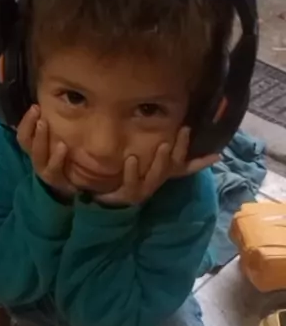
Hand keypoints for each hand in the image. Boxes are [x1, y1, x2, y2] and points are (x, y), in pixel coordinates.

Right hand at [17, 106, 75, 198]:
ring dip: (39, 138)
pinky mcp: (55, 180)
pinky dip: (57, 157)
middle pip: (25, 142)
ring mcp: (44, 171)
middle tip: (36, 109)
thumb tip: (52, 108)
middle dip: (29, 124)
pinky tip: (63, 146)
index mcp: (33, 149)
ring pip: (37, 155)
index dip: (26, 121)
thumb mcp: (58, 144)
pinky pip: (54, 169)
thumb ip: (52, 130)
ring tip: (44, 123)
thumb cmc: (65, 160)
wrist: (76, 185)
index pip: (23, 134)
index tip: (34, 106)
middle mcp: (35, 159)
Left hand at [95, 127, 219, 206]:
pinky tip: (131, 158)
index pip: (186, 167)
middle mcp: (157, 181)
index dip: (201, 162)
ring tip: (163, 145)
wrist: (107, 196)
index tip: (217, 153)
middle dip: (181, 148)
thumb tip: (166, 129)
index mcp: (164, 174)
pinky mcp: (129, 194)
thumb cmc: (128, 174)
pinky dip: (132, 170)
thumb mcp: (144, 162)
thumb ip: (156, 149)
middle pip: (174, 166)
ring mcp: (145, 189)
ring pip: (157, 175)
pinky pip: (132, 182)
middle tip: (184, 129)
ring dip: (161, 160)